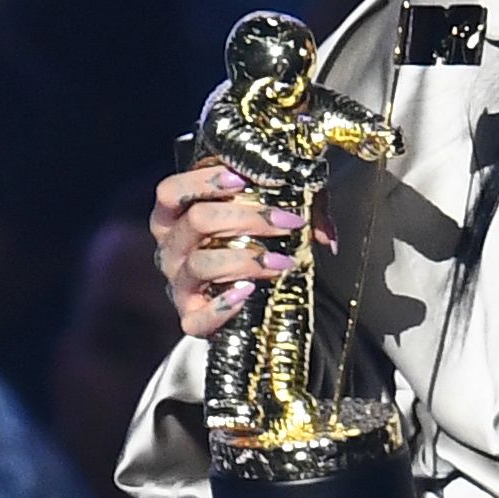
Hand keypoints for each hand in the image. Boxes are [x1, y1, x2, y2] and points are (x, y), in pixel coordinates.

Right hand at [148, 163, 313, 338]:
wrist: (241, 301)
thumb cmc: (247, 248)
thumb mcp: (267, 219)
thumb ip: (299, 212)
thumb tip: (327, 235)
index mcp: (175, 216)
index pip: (172, 191)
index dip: (203, 181)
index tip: (244, 180)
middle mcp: (170, 248)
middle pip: (197, 221)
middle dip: (248, 217)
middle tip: (288, 221)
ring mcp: (178, 284)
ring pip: (202, 263)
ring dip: (247, 259)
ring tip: (284, 260)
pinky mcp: (190, 317)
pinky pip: (199, 316)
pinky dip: (224, 305)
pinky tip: (248, 292)